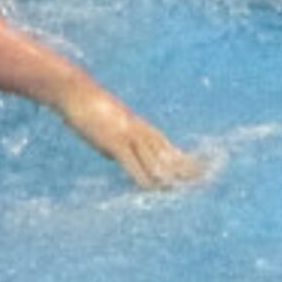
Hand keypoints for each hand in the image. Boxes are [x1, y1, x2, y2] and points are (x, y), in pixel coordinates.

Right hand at [57, 86, 202, 189]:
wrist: (76, 90)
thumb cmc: (92, 110)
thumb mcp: (111, 132)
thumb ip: (123, 149)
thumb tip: (129, 165)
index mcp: (143, 129)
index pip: (173, 150)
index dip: (189, 162)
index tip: (205, 173)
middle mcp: (141, 132)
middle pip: (170, 156)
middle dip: (187, 170)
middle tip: (206, 182)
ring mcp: (128, 135)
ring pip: (154, 161)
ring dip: (168, 178)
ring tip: (182, 191)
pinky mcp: (114, 140)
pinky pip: (131, 162)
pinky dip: (142, 177)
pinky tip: (150, 188)